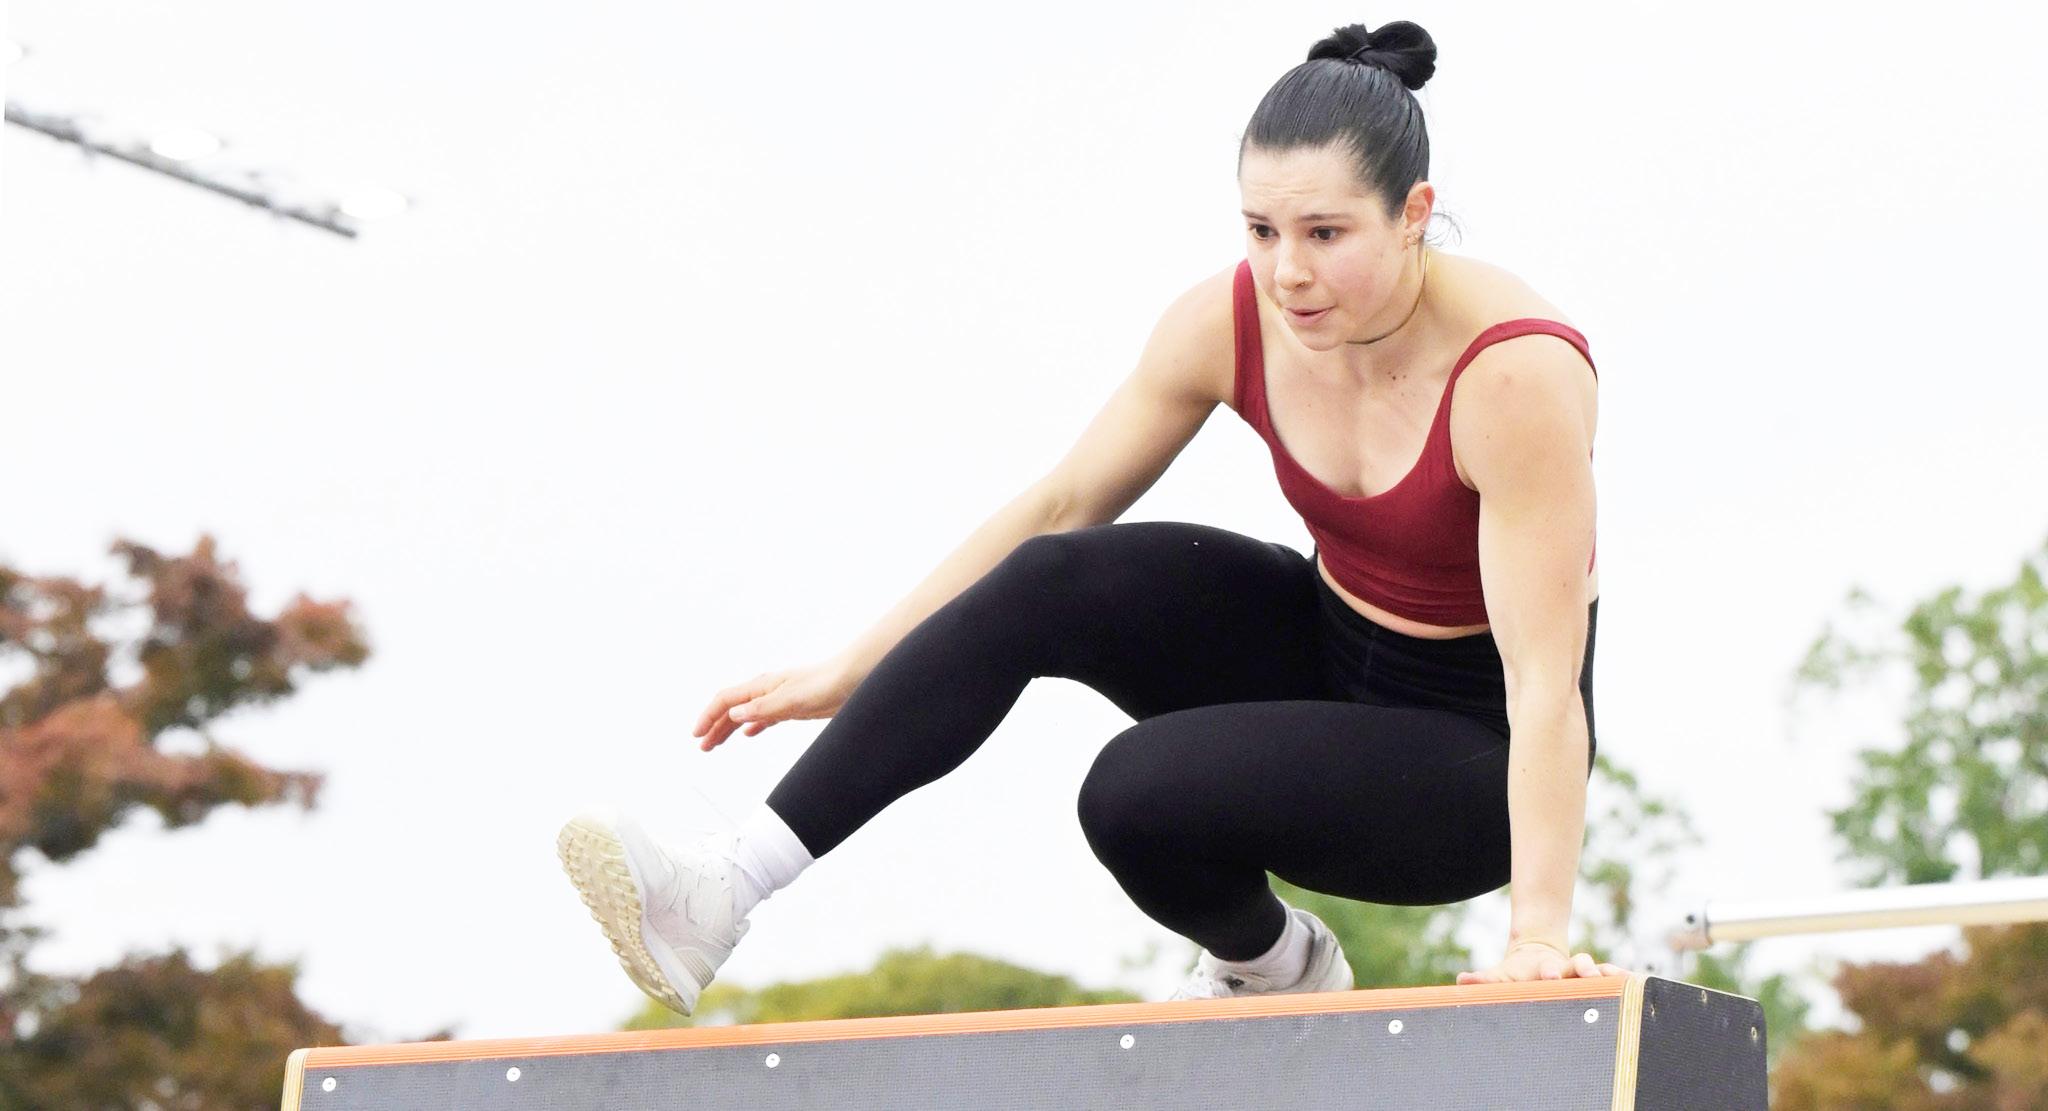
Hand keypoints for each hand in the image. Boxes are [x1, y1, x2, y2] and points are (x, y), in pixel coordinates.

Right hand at [692, 654, 862, 751]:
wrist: (850, 680)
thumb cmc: (822, 684)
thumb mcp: (789, 700)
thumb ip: (761, 709)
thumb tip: (734, 715)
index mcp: (761, 686)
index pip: (726, 701)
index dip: (708, 716)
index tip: (697, 734)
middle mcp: (766, 691)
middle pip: (732, 709)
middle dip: (715, 727)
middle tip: (703, 746)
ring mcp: (777, 699)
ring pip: (746, 715)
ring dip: (729, 729)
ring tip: (717, 744)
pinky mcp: (791, 707)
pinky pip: (764, 718)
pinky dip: (752, 727)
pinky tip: (749, 735)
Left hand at [1456, 940, 1627, 985]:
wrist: (1537, 957)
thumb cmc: (1517, 975)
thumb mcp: (1502, 976)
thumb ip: (1485, 980)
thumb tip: (1462, 980)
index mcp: (1543, 969)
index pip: (1546, 969)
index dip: (1548, 973)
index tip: (1549, 976)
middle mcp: (1566, 969)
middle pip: (1576, 965)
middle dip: (1582, 969)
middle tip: (1586, 974)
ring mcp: (1582, 973)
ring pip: (1598, 970)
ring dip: (1606, 973)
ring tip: (1617, 978)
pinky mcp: (1595, 980)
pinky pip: (1612, 978)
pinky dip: (1623, 980)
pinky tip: (1636, 983)